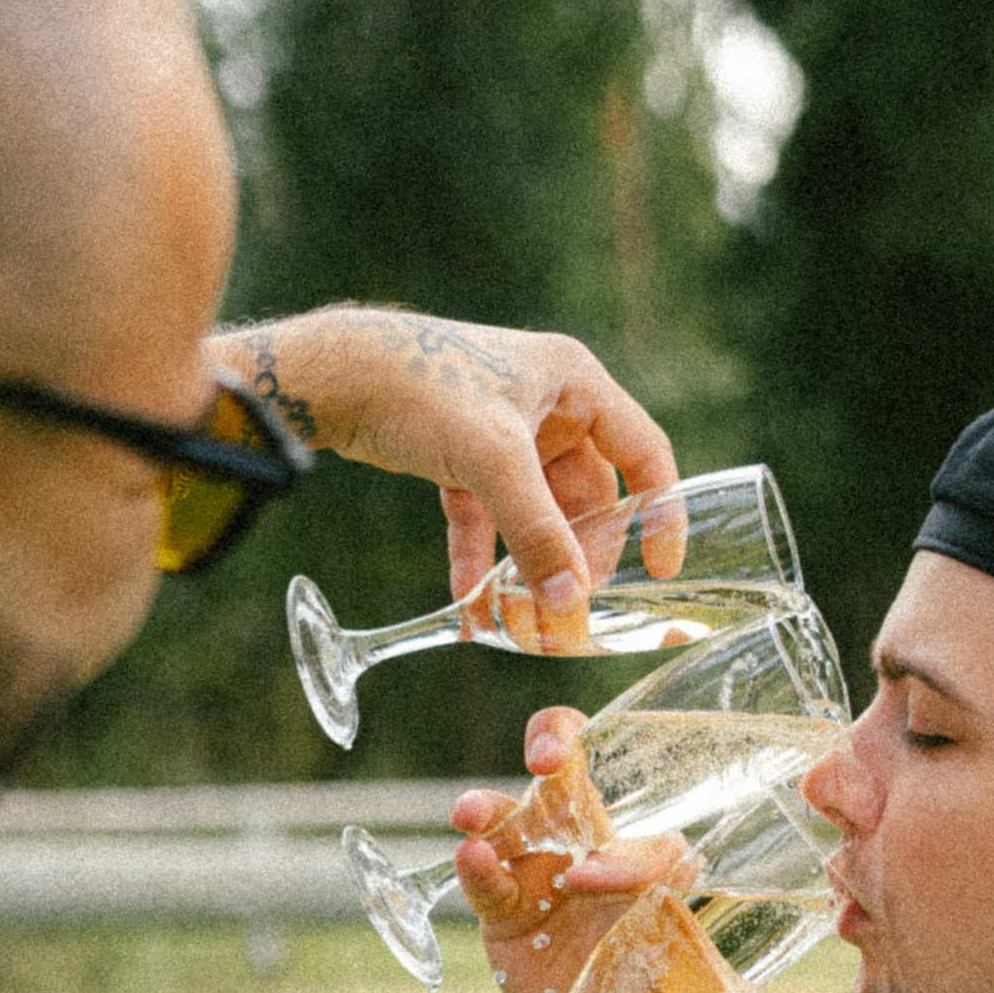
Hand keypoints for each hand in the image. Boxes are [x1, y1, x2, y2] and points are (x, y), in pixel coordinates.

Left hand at [209, 307, 679, 651]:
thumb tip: (570, 603)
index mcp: (574, 382)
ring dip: (530, 564)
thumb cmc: (420, 388)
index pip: (643, 452)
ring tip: (523, 618)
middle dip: (578, 555)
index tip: (661, 569)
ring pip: (536, 512)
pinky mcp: (462, 454)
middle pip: (588, 495)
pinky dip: (483, 558)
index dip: (659, 512)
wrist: (332, 374)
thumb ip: (536, 531)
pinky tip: (473, 604)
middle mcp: (547, 403)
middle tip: (571, 607)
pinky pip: (487, 517)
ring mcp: (505, 431)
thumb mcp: (491, 459)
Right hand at [450, 711, 779, 992]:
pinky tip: (470, 856)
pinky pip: (487, 878)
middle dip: (562, 746)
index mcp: (656, 871)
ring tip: (472, 814)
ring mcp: (544, 874)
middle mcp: (598, 854)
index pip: (650, 840)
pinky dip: (476, 866)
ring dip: (493, 805)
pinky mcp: (506, 908)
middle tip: (549, 762)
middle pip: (577, 775)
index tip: (608, 888)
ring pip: (517, 814)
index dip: (635, 858)